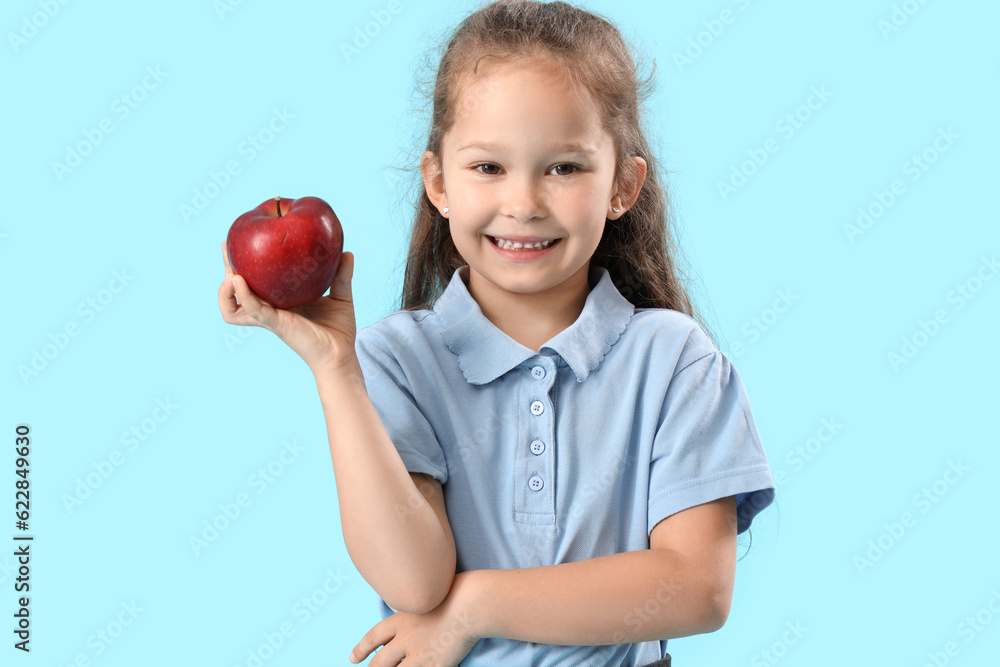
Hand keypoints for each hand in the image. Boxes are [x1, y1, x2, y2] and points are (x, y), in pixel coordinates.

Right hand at [218, 242, 357, 373]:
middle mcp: (271, 308)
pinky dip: (242, 295)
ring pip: (233, 305)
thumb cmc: (338, 329)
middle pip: (236, 290)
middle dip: (227, 270)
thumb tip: (347, 252)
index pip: (255, 282)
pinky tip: (238, 281)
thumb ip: (341, 274)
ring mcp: (271, 317)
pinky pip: (252, 309)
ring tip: (231, 274)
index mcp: (281, 301)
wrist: (341, 354)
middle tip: (226, 248)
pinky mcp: (276, 324)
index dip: (243, 265)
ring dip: (226, 290)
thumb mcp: (340, 296)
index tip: (239, 244)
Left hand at [350, 572, 480, 666]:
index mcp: (401, 620)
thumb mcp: (424, 597)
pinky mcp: (435, 666)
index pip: (374, 637)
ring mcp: (419, 655)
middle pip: (380, 662)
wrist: (469, 604)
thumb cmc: (453, 594)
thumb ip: (413, 610)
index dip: (361, 649)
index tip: (353, 658)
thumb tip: (407, 615)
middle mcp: (405, 639)